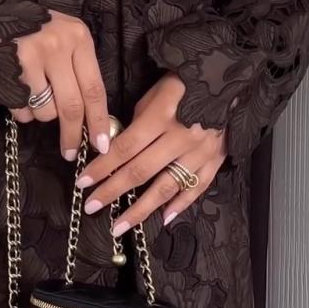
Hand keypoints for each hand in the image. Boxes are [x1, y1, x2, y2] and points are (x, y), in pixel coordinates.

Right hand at [11, 10, 109, 159]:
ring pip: (45, 110)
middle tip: (71, 152)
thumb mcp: (64, 38)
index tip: (102, 144)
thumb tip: (92, 117)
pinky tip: (16, 88)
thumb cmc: (33, 28)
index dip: (99, 121)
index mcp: (78, 37)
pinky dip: (21, 109)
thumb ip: (80, 69)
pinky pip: (21, 107)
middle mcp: (58, 45)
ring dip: (41, 114)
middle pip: (72, 105)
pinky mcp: (8, 66)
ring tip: (32, 92)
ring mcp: (31, 55)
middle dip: (72, 134)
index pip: (95, 88)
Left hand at [78, 74, 227, 231]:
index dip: (102, 167)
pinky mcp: (215, 160)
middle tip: (92, 206)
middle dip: (113, 190)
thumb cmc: (183, 85)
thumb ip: (137, 123)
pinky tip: (163, 219)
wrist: (226, 83)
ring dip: (141, 209)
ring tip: (120, 224)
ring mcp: (199, 152)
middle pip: (141, 171)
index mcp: (161, 116)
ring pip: (166, 187)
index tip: (83, 182)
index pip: (125, 147)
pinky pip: (196, 188)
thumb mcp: (154, 94)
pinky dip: (180, 205)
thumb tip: (117, 149)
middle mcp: (180, 138)